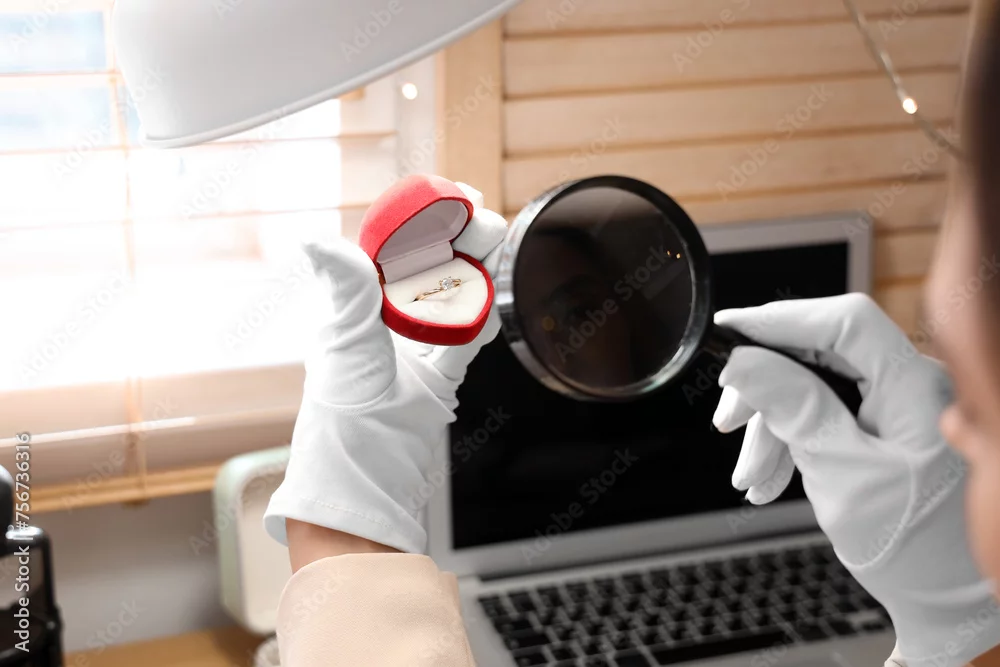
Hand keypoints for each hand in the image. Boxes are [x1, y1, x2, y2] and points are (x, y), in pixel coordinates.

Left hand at [264, 184, 506, 553]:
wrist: (367, 477)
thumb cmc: (345, 411)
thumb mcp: (346, 343)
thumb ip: (345, 290)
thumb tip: (314, 239)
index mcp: (357, 306)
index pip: (395, 246)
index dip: (425, 217)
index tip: (453, 198)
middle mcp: (384, 323)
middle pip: (430, 265)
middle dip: (460, 238)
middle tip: (484, 222)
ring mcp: (413, 350)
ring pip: (453, 296)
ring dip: (476, 270)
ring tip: (495, 247)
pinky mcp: (437, 378)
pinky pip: (465, 339)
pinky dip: (481, 319)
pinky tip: (494, 299)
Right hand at [712, 294, 999, 666]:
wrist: (952, 601)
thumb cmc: (916, 550)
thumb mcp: (842, 477)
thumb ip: (794, 410)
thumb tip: (745, 362)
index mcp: (916, 388)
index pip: (844, 323)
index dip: (781, 320)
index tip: (730, 332)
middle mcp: (914, 385)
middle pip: (822, 355)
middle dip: (767, 388)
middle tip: (728, 422)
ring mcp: (902, 405)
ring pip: (817, 386)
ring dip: (774, 426)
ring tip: (752, 475)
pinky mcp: (889, 425)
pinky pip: (829, 411)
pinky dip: (794, 439)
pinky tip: (772, 474)